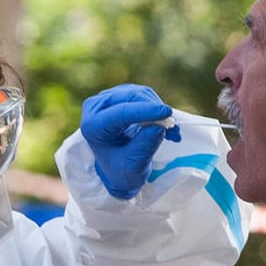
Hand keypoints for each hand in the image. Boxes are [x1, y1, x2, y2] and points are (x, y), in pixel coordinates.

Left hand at [81, 84, 180, 199]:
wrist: (117, 169)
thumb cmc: (122, 170)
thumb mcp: (133, 165)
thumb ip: (145, 146)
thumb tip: (160, 126)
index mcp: (92, 126)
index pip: (120, 112)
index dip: (145, 111)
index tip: (167, 113)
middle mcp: (96, 107)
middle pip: (131, 97)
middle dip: (155, 111)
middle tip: (173, 128)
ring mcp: (109, 98)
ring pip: (141, 94)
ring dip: (159, 111)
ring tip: (171, 132)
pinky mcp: (122, 95)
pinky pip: (145, 95)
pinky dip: (158, 109)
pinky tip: (165, 125)